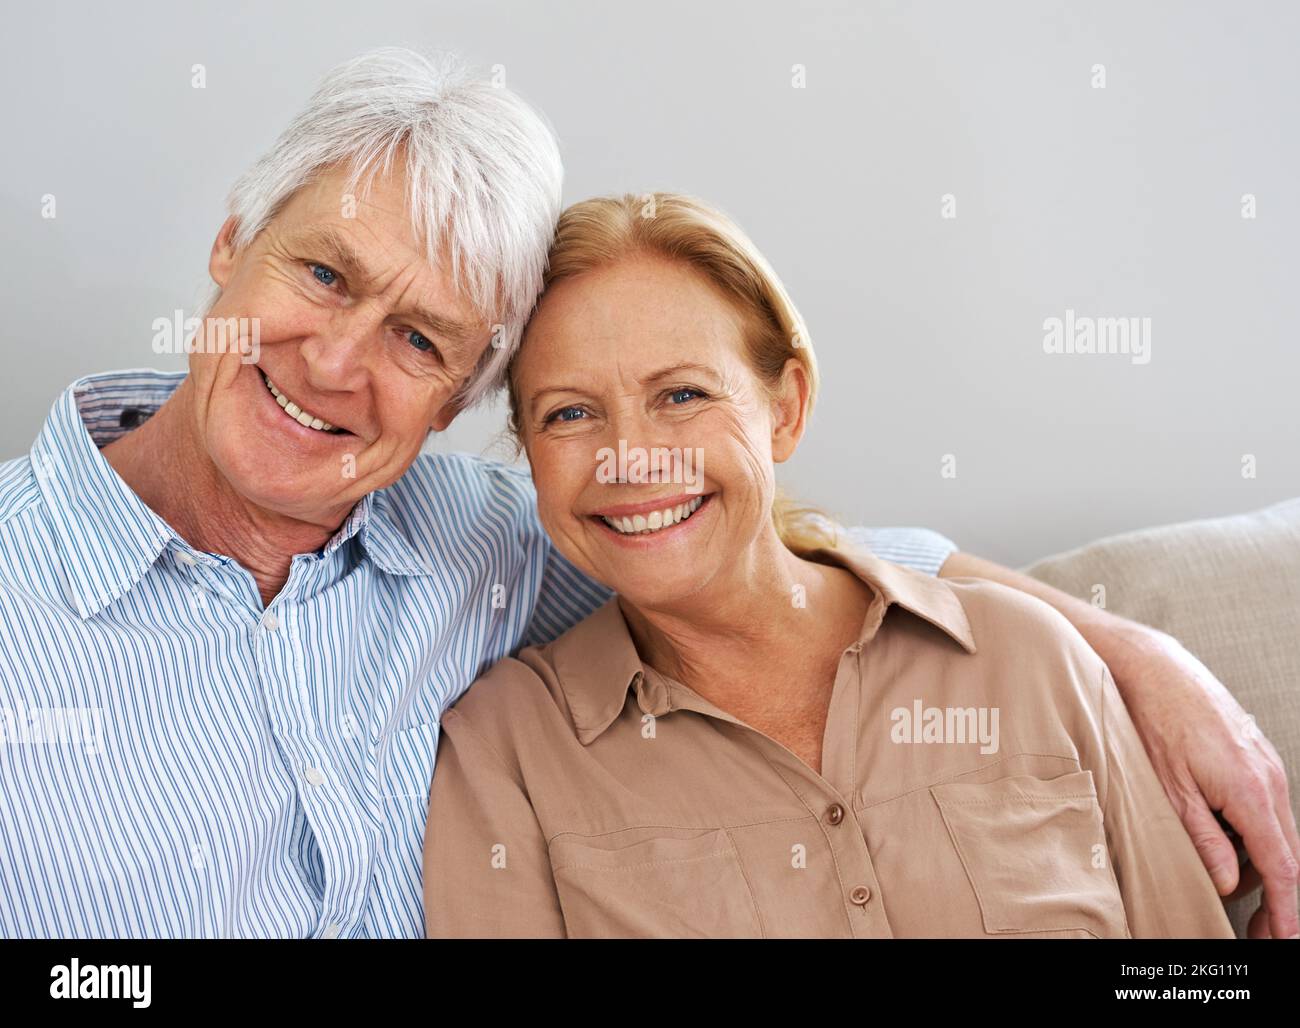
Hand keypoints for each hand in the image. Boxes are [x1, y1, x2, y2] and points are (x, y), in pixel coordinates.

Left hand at [1105, 623, 1299, 938]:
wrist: (1157, 668)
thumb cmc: (1156, 722)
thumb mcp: (1169, 789)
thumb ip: (1202, 839)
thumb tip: (1226, 883)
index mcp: (1251, 792)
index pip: (1281, 866)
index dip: (1287, 909)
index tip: (1286, 938)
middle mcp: (1269, 780)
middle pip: (1285, 854)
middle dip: (1280, 899)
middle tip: (1262, 935)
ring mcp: (1267, 766)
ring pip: (1276, 831)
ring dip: (1266, 868)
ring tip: (1245, 899)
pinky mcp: (1256, 757)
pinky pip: (1265, 809)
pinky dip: (1256, 836)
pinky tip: (1232, 847)